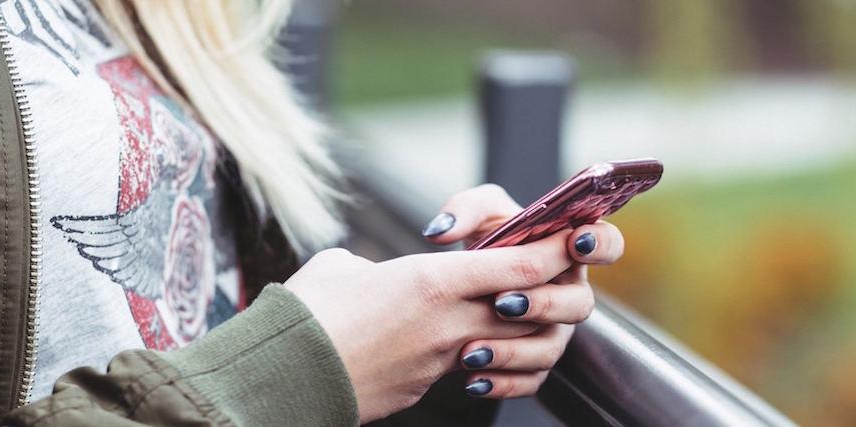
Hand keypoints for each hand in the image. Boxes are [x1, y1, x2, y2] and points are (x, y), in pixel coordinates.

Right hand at [285, 231, 573, 421]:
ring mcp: (440, 361)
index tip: (573, 237)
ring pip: (508, 344)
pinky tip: (465, 350)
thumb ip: (376, 266)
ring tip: (507, 315)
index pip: (520, 266)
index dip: (555, 251)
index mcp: (432, 282)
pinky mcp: (424, 388)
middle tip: (549, 275)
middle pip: (529, 308)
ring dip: (519, 331)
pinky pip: (471, 371)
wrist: (282, 379)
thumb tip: (377, 277)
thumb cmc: (305, 313)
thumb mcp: (342, 267)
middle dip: (549, 292)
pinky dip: (481, 359)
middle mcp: (448, 323)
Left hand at [422, 184, 624, 398]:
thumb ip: (464, 209)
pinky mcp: (535, 363)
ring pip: (550, 349)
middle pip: (580, 304)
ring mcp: (555, 331)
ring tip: (472, 350)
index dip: (600, 244)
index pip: (607, 244)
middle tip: (502, 302)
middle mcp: (569, 293)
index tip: (575, 242)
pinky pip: (529, 381)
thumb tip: (441, 232)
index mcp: (569, 251)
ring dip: (513, 351)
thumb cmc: (485, 241)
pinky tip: (472, 380)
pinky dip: (501, 383)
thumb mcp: (477, 214)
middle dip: (544, 304)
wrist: (462, 286)